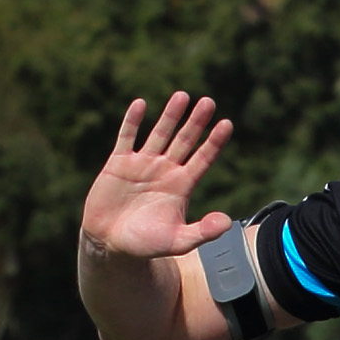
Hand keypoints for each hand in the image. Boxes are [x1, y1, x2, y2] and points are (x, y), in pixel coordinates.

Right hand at [82, 93, 235, 260]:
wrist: (112, 243)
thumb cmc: (147, 244)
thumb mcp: (179, 241)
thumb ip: (203, 232)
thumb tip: (227, 222)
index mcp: (182, 186)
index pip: (203, 159)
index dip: (214, 142)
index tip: (227, 123)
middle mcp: (165, 171)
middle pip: (185, 141)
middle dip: (196, 122)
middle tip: (208, 101)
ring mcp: (142, 164)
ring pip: (159, 134)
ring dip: (170, 116)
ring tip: (182, 96)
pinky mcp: (118, 163)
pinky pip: (127, 137)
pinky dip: (132, 121)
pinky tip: (141, 104)